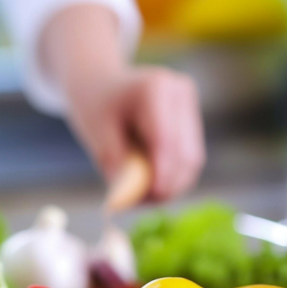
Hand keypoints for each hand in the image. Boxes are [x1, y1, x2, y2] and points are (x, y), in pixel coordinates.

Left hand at [65, 67, 204, 201]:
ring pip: (192, 160)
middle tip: (139, 204)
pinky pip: (188, 158)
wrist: (102, 83)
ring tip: (141, 198)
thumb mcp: (95, 131)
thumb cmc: (95, 105)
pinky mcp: (191, 120)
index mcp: (155, 88)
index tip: (152, 197)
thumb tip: (124, 198)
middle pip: (185, 152)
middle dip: (167, 185)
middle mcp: (180, 93)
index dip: (163, 171)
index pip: (165, 138)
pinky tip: (151, 187)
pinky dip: (172, 177)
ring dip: (171, 185)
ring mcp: (189, 105)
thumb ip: (112, 161)